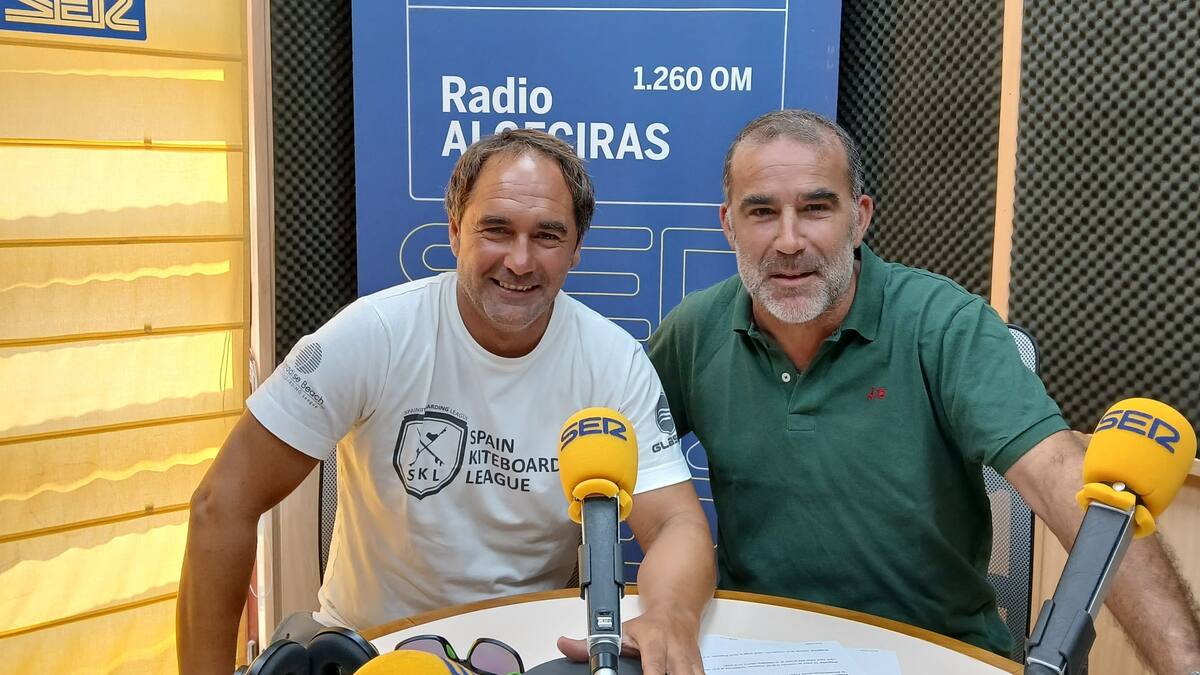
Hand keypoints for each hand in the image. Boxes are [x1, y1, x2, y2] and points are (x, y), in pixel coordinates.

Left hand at [557, 608, 703, 674]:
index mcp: (654, 640)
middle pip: (680, 674)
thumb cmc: (649, 625)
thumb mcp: (619, 630)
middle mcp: (675, 650)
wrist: (677, 609)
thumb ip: (590, 644)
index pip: (654, 665)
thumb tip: (565, 646)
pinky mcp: (699, 666)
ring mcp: (689, 659)